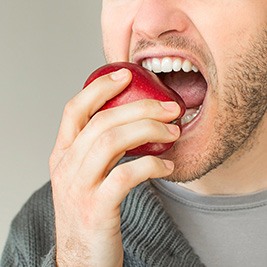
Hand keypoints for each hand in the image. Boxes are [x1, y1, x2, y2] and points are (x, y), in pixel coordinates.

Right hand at [49, 68, 180, 265]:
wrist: (82, 257)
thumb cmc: (89, 209)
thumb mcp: (85, 174)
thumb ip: (98, 149)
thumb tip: (131, 123)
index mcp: (62, 154)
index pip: (74, 109)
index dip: (99, 88)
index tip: (125, 75)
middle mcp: (66, 166)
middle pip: (102, 121)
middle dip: (140, 108)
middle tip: (170, 109)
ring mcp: (79, 187)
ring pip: (112, 141)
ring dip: (149, 131)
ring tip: (173, 133)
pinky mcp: (96, 208)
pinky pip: (126, 176)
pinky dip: (151, 166)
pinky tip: (168, 168)